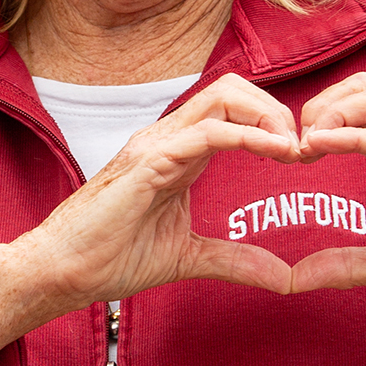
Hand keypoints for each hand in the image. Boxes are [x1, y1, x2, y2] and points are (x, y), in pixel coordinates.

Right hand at [0, 74, 298, 365]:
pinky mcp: (149, 161)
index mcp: (178, 152)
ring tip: (295, 149)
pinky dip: (249, 136)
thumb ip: (234, 260)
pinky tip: (277, 154)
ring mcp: (157, 144)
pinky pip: (208, 132)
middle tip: (305, 149)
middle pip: (233, 88)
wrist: (61, 270)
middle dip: (277, 109)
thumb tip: (284, 278)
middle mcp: (168, 138)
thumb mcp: (187, 258)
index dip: (273, 122)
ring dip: (269, 116)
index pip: (232, 108)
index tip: (303, 157)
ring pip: (223, 96)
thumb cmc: (109, 257)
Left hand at [291, 73, 365, 311]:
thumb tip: (293, 279)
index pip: (356, 110)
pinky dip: (354, 135)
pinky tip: (322, 144)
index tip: (290, 152)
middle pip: (364, 90)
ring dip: (334, 113)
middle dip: (321, 105)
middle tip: (296, 142)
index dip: (318, 120)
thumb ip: (344, 265)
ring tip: (308, 142)